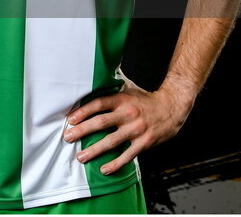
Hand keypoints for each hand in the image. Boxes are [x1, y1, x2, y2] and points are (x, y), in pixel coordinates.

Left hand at [63, 79, 194, 174]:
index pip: (98, 104)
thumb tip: (96, 72)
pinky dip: (115, 164)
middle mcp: (128, 113)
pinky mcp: (144, 142)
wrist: (173, 107)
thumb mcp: (129, 88)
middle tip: (68, 137)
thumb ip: (112, 85)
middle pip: (101, 122)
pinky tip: (104, 169)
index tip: (70, 120)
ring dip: (94, 150)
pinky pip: (127, 155)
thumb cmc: (146, 99)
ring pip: (111, 141)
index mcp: (122, 99)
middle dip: (82, 131)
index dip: (83, 112)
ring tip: (80, 157)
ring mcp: (136, 129)